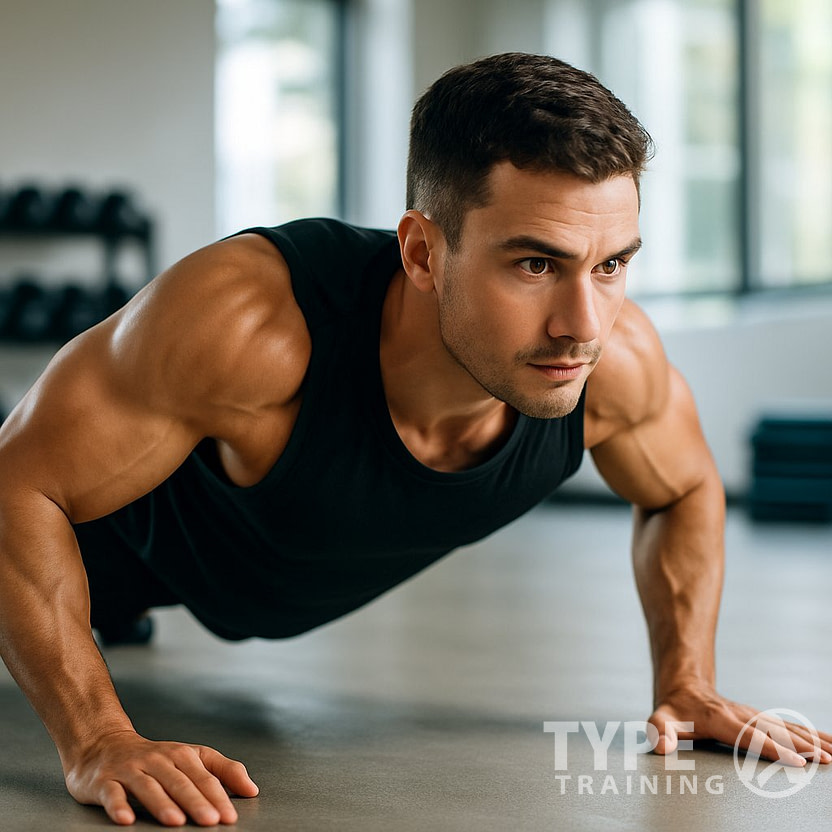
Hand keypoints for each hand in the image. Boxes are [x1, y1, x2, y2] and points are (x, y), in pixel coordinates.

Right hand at [64, 729, 258, 825]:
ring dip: (162, 804)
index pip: (203, 777)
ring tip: (177, 821)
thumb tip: (252, 790)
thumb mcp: (191, 758)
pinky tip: (127, 819)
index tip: (229, 817)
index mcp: (181, 754)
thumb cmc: (156, 758)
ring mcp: (130, 770)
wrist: (104, 745)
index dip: (217, 796)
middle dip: (196, 802)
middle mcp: (157, 759)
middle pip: (179, 782)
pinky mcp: (105, 782)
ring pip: (148, 787)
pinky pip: (112, 794)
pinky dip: (119, 806)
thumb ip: (223, 770)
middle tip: (210, 821)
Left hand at [649, 685, 831, 765]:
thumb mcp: (661, 719)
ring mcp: (754, 715)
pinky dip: (813, 734)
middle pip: (776, 732)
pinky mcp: (762, 718)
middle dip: (803, 747)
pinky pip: (791, 726)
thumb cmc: (674, 710)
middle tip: (827, 761)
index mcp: (720, 718)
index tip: (796, 761)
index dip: (773, 749)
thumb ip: (660, 731)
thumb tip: (662, 746)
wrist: (685, 686)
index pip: (749, 736)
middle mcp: (742, 715)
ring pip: (788, 728)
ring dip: (813, 741)